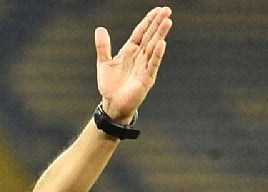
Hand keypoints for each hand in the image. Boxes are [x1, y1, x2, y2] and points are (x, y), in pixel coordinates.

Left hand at [95, 6, 172, 121]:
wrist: (112, 104)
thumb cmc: (110, 85)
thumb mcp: (103, 63)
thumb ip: (103, 47)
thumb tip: (100, 28)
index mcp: (130, 51)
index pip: (141, 32)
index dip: (148, 21)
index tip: (157, 10)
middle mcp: (139, 57)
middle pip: (150, 36)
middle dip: (158, 23)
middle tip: (167, 10)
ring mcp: (145, 67)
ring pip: (153, 47)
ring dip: (160, 35)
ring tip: (168, 22)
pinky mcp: (146, 78)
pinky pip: (152, 64)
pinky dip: (156, 54)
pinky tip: (161, 44)